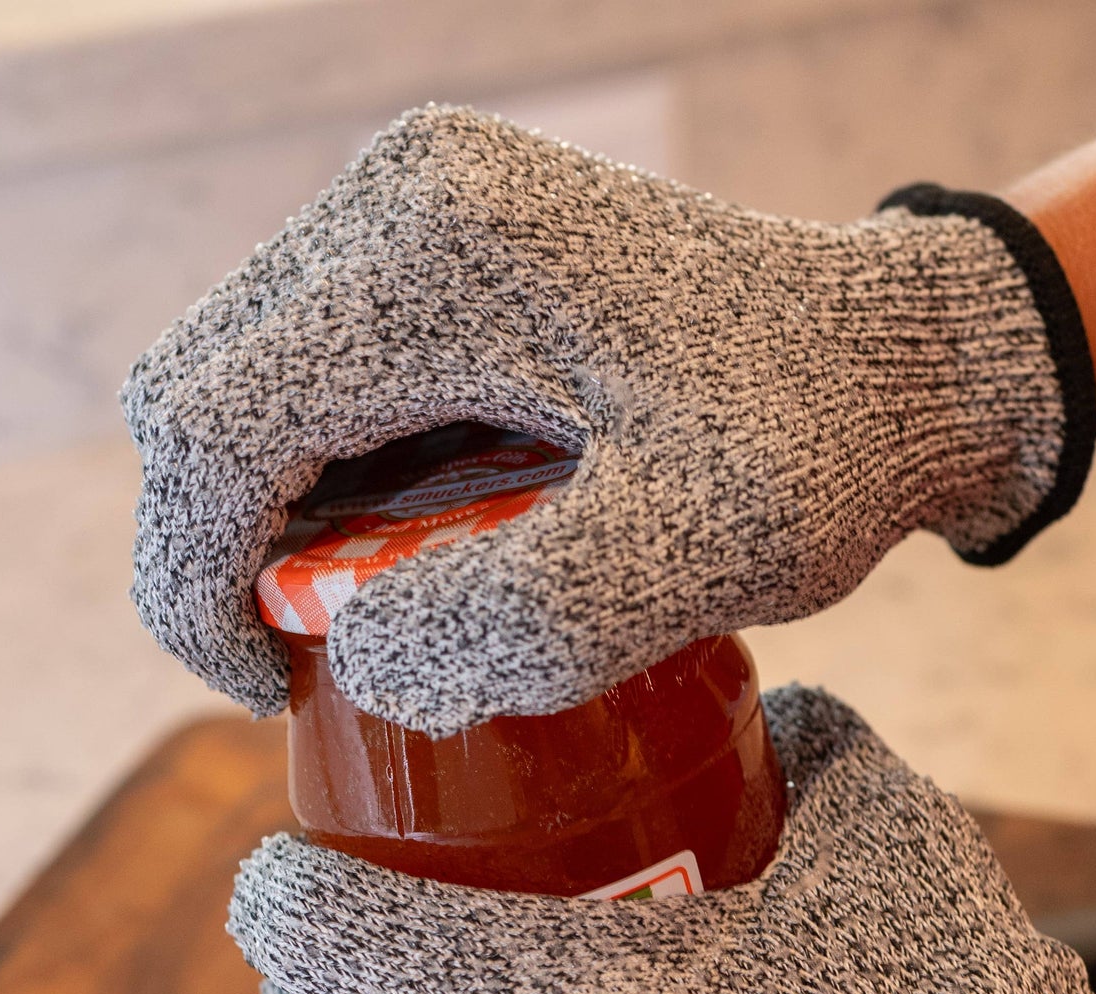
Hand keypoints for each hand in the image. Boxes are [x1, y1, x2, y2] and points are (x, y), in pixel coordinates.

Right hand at [125, 107, 1095, 733]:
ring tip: (375, 621)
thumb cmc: (820, 451)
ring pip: (246, 391)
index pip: (212, 421)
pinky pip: (318, 383)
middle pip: (200, 394)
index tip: (266, 693)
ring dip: (276, 523)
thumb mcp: (698, 553)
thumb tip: (353, 656)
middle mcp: (396, 198)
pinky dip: (328, 487)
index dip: (196, 580)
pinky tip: (412, 556)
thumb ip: (522, 618)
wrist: (898, 360)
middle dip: (221, 552)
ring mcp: (410, 213)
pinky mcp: (437, 253)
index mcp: (437, 250)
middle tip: (310, 670)